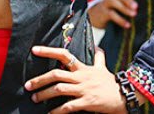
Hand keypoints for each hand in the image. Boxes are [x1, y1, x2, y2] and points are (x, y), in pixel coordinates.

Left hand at [25, 46, 142, 112]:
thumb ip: (99, 58)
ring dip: (44, 94)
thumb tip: (98, 47)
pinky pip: (68, 106)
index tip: (34, 50)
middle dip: (40, 80)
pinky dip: (57, 111)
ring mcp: (84, 89)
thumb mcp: (104, 68)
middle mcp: (81, 77)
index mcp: (83, 67)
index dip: (48, 51)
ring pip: (59, 89)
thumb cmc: (112, 82)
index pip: (64, 55)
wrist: (125, 95)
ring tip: (34, 98)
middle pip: (56, 74)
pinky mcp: (87, 102)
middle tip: (27, 85)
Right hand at [88, 0, 137, 28]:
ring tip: (134, 14)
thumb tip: (148, 0)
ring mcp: (106, 2)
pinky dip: (120, 20)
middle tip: (136, 6)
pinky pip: (111, 14)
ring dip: (124, 8)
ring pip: (112, 1)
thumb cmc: (118, 4)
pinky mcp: (104, 13)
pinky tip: (128, 24)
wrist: (101, 14)